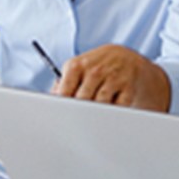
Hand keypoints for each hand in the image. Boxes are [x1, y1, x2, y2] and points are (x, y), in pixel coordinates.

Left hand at [51, 44, 171, 110]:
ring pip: (100, 105)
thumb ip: (62, 84)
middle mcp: (95, 70)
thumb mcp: (76, 69)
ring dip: (96, 114)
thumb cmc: (95, 67)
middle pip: (81, 101)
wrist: (126, 58)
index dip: (62, 107)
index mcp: (77, 65)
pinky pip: (118, 108)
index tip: (62, 117)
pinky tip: (109, 112)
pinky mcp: (128, 87)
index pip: (64, 92)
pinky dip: (112, 114)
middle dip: (79, 112)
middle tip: (77, 120)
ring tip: (93, 116)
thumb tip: (51, 101)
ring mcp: (113, 78)